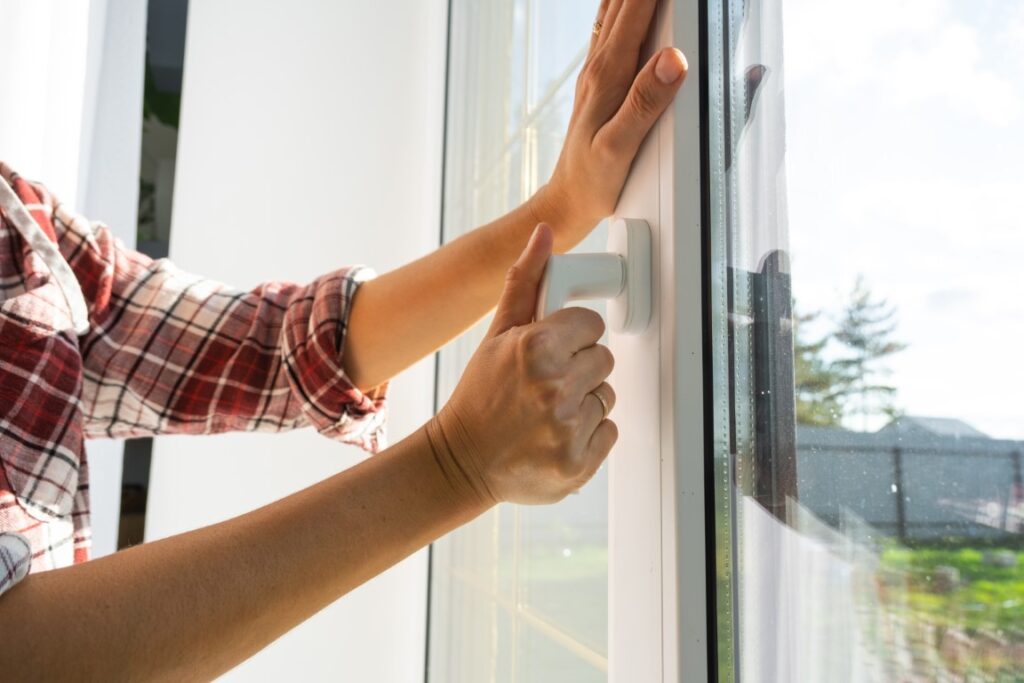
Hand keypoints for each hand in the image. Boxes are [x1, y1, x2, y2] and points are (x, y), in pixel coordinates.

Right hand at [426, 224, 617, 504]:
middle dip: (578, 367)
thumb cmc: (479, 396)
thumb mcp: (496, 334)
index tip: (552, 350)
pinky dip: (587, 436)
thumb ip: (526, 281)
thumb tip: (544, 234)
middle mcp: (556, 388)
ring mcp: (568, 428)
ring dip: (583, 402)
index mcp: (537, 348)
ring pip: (606, 396)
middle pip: (603, 359)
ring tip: (547, 410)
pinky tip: (554, 434)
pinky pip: (608, 431)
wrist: (461, 460)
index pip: (592, 324)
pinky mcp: (579, 463)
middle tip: (545, 383)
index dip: (572, 336)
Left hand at [532, 0, 687, 250]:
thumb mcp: (619, 148)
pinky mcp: (600, 82)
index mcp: (609, 75)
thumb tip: (672, 60)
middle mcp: (601, 66)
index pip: (638, 9)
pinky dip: (622, 6)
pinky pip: (610, 29)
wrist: (567, 201)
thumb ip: (645, 103)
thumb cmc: (592, 181)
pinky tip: (626, 3)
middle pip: (625, 1)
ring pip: (614, 10)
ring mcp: (598, 72)